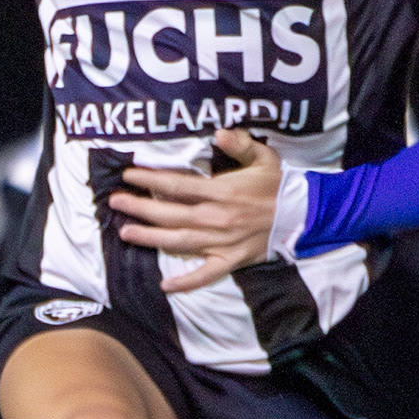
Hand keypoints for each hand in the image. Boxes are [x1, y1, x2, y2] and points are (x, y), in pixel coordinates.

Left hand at [103, 130, 284, 291]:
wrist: (304, 216)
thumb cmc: (279, 185)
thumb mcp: (264, 157)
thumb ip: (240, 144)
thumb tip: (219, 132)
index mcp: (222, 192)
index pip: (177, 185)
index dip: (150, 180)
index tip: (128, 176)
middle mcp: (217, 218)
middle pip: (170, 214)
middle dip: (139, 208)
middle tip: (115, 202)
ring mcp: (222, 242)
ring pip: (179, 242)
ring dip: (150, 238)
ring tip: (126, 232)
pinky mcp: (231, 260)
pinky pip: (206, 274)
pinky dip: (187, 282)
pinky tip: (166, 285)